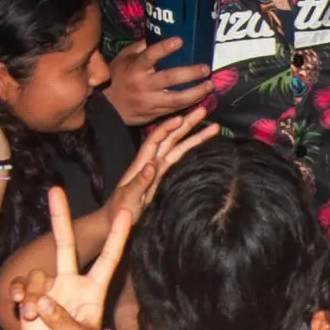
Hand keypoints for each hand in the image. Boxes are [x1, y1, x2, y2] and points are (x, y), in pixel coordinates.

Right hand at [12, 187, 131, 329]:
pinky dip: (20, 295)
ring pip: (37, 274)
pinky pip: (21, 284)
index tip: (128, 214)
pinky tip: (23, 310)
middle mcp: (73, 284)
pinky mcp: (31, 297)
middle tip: (55, 189)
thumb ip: (65, 323)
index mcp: (94, 292)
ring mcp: (51, 289)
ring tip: (34, 317)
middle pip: (67, 244)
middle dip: (60, 218)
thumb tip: (44, 301)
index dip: (118, 237)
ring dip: (32, 294)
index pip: (109, 260)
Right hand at [105, 39, 214, 125]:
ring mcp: (151, 101)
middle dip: (190, 73)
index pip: (151, 55)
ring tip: (209, 86)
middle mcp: (144, 84)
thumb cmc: (118, 78)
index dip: (165, 48)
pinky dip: (190, 103)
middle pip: (170, 78)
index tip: (180, 40)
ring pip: (177, 98)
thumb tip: (154, 35)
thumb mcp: (124, 59)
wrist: (110, 108)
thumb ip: (139, 48)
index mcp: (135, 68)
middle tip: (205, 69)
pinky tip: (201, 98)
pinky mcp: (157, 113)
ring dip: (196, 93)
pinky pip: (176, 109)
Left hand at [106, 107, 219, 224]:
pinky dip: (188, 149)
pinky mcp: (163, 178)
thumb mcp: (129, 197)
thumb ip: (139, 182)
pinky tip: (199, 144)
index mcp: (142, 163)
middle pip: (171, 138)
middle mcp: (152, 162)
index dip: (168, 127)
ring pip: (178, 147)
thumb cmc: (121, 210)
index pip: (157, 139)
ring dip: (193, 136)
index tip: (182, 117)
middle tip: (204, 111)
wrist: (117, 218)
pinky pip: (177, 159)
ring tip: (212, 127)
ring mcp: (158, 169)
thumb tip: (152, 166)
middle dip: (187, 124)